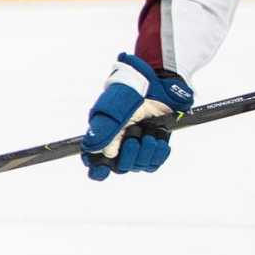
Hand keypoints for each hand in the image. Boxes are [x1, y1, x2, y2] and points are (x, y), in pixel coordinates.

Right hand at [80, 53, 193, 180]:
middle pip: (120, 167)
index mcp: (103, 135)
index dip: (97, 170)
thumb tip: (96, 151)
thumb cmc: (132, 92)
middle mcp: (119, 143)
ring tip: (149, 135)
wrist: (159, 83)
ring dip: (145, 152)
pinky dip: (158, 154)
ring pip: (138, 166)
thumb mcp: (114, 110)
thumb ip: (103, 131)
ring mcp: (137, 145)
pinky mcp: (154, 146)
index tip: (104, 169)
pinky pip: (154, 163)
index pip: (94, 162)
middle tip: (134, 138)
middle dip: (128, 156)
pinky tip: (158, 140)